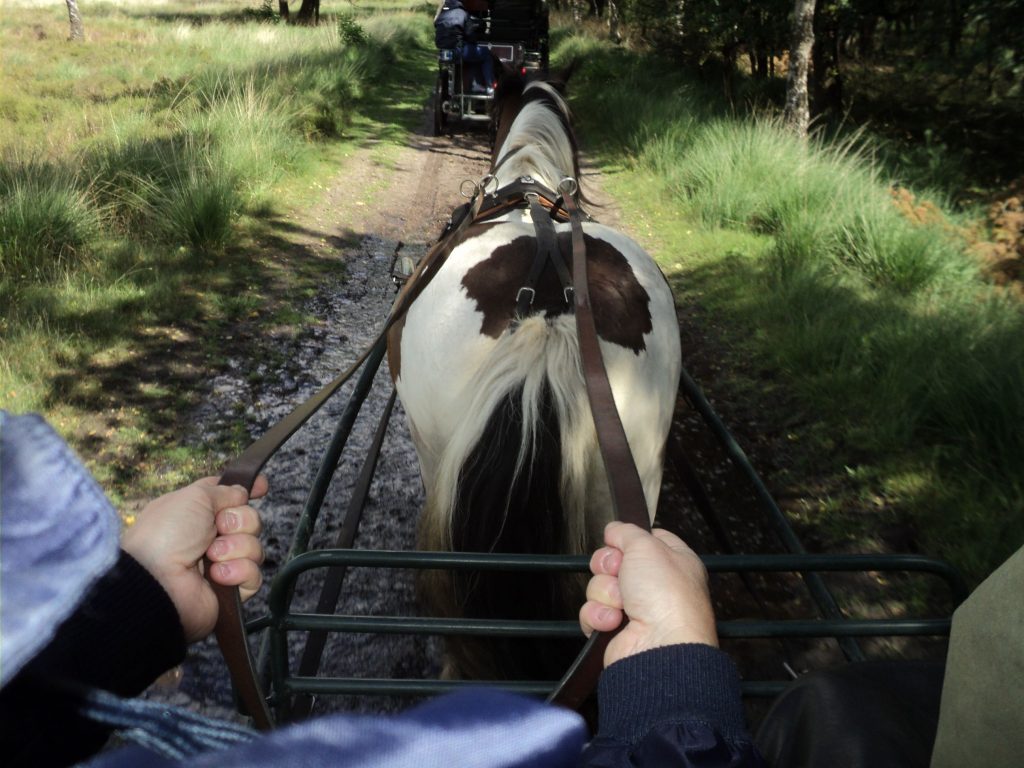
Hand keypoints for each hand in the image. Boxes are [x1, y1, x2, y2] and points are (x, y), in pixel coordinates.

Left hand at [121, 475, 267, 642]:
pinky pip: (254, 575)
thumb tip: (243, 493)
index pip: (230, 497)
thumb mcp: (194, 497)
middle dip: (241, 521)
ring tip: (212, 556)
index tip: (262, 488)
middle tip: (220, 528)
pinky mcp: (231, 589)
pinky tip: (217, 576)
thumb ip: (224, 490)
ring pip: (255, 547)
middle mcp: (211, 536)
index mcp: (198, 513)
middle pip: (250, 520)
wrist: (156, 581)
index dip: (247, 491)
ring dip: (237, 548)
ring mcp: (222, 563)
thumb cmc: (167, 534)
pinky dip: (238, 571)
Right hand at [579, 522, 717, 667]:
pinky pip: (592, 613)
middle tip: (620, 572)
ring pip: (600, 587)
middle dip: (609, 566)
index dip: (627, 539)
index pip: (644, 541)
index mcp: (673, 562)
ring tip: (622, 604)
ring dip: (605, 592)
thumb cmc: (667, 598)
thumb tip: (614, 529)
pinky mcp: (615, 631)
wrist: (660, 647)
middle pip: (614, 562)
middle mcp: (655, 586)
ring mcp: (635, 610)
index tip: (620, 540)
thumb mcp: (647, 546)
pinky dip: (598, 616)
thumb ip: (627, 531)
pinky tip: (613, 621)